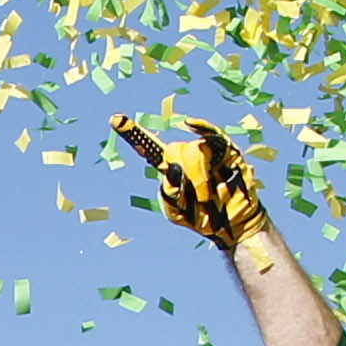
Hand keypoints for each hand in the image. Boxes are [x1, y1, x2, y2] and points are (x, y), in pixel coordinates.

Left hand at [111, 113, 270, 249]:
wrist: (231, 226)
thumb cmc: (200, 218)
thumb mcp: (177, 212)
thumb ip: (168, 193)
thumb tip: (168, 168)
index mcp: (170, 167)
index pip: (149, 147)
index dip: (133, 133)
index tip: (115, 118)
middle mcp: (186, 155)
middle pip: (175, 150)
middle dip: (184, 175)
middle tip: (197, 198)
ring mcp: (207, 151)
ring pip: (194, 149)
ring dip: (199, 176)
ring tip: (207, 196)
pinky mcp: (228, 151)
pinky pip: (213, 134)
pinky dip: (202, 127)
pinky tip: (189, 123)